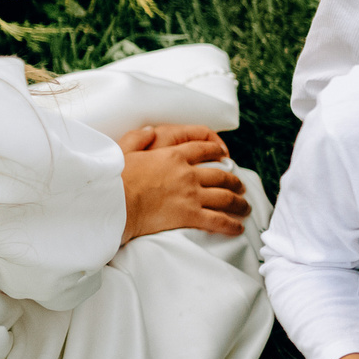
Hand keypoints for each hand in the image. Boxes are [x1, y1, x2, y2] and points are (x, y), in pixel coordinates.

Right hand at [119, 123, 247, 240]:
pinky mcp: (189, 215)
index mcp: (172, 155)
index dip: (218, 151)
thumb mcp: (123, 150)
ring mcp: (191, 194)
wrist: (114, 202)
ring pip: (225, 197)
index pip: (203, 149)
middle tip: (240, 186)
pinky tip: (238, 228)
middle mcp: (187, 174)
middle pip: (220, 175)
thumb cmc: (115, 178)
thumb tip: (151, 130)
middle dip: (234, 181)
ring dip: (238, 203)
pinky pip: (217, 220)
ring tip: (245, 208)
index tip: (225, 155)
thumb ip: (138, 137)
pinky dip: (231, 225)